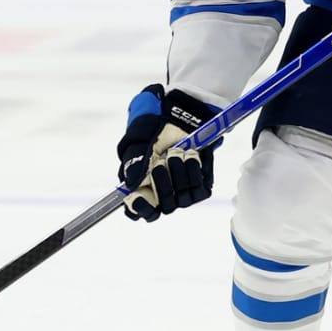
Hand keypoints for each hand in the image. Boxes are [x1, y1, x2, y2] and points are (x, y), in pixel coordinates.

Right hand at [117, 85, 215, 221]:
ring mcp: (182, 193)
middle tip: (160, 162)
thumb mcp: (139, 143)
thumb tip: (130, 185)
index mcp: (142, 188)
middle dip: (162, 183)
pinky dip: (195, 170)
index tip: (138, 197)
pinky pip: (200, 189)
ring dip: (179, 173)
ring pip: (182, 199)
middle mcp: (162, 195)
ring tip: (176, 152)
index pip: (138, 212)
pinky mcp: (201, 186)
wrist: (180, 119)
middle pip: (164, 206)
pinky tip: (191, 155)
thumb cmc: (155, 132)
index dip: (139, 209)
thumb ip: (133, 164)